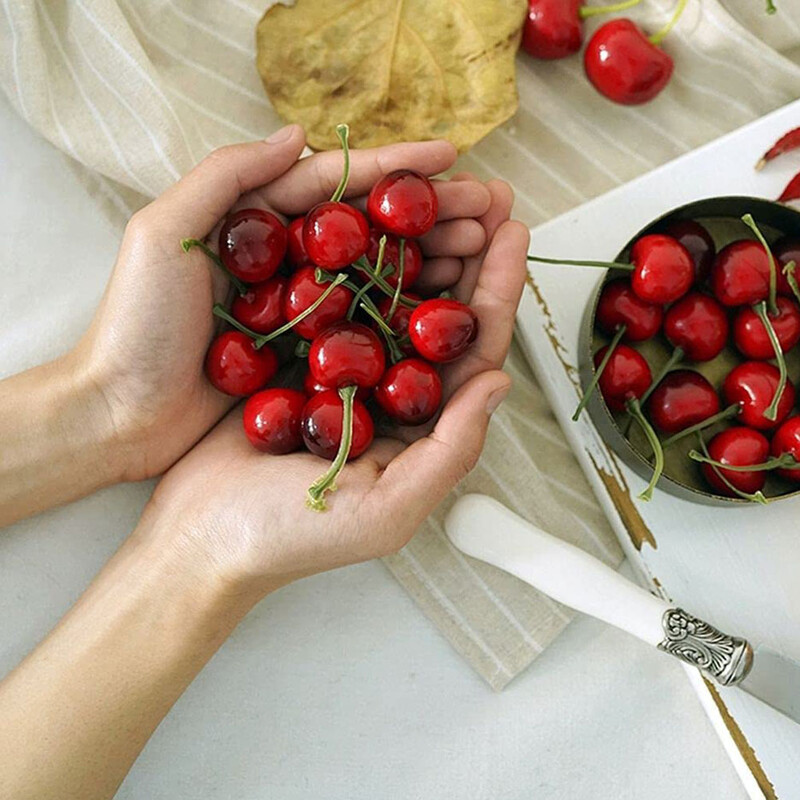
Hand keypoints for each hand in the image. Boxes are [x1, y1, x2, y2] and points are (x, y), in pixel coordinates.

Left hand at [76, 125, 493, 482]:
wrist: (120, 415)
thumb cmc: (135, 327)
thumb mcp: (163, 235)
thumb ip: (225, 177)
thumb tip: (298, 134)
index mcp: (257, 223)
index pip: (336, 186)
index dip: (396, 169)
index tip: (451, 158)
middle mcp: (289, 263)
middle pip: (372, 229)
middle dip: (432, 213)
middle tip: (489, 207)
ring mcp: (303, 311)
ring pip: (380, 276)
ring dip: (433, 259)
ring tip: (485, 248)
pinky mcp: (308, 356)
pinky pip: (369, 329)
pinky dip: (408, 315)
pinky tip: (447, 308)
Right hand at [140, 183, 527, 598]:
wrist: (197, 537)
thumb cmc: (290, 538)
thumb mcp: (386, 510)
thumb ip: (451, 452)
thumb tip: (498, 382)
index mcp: (420, 427)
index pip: (472, 351)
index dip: (497, 291)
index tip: (512, 232)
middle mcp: (387, 393)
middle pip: (439, 313)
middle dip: (466, 252)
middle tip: (485, 192)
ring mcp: (342, 371)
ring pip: (389, 296)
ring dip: (415, 244)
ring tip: (437, 190)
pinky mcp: (294, 356)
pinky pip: (330, 298)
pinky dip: (350, 258)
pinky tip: (362, 218)